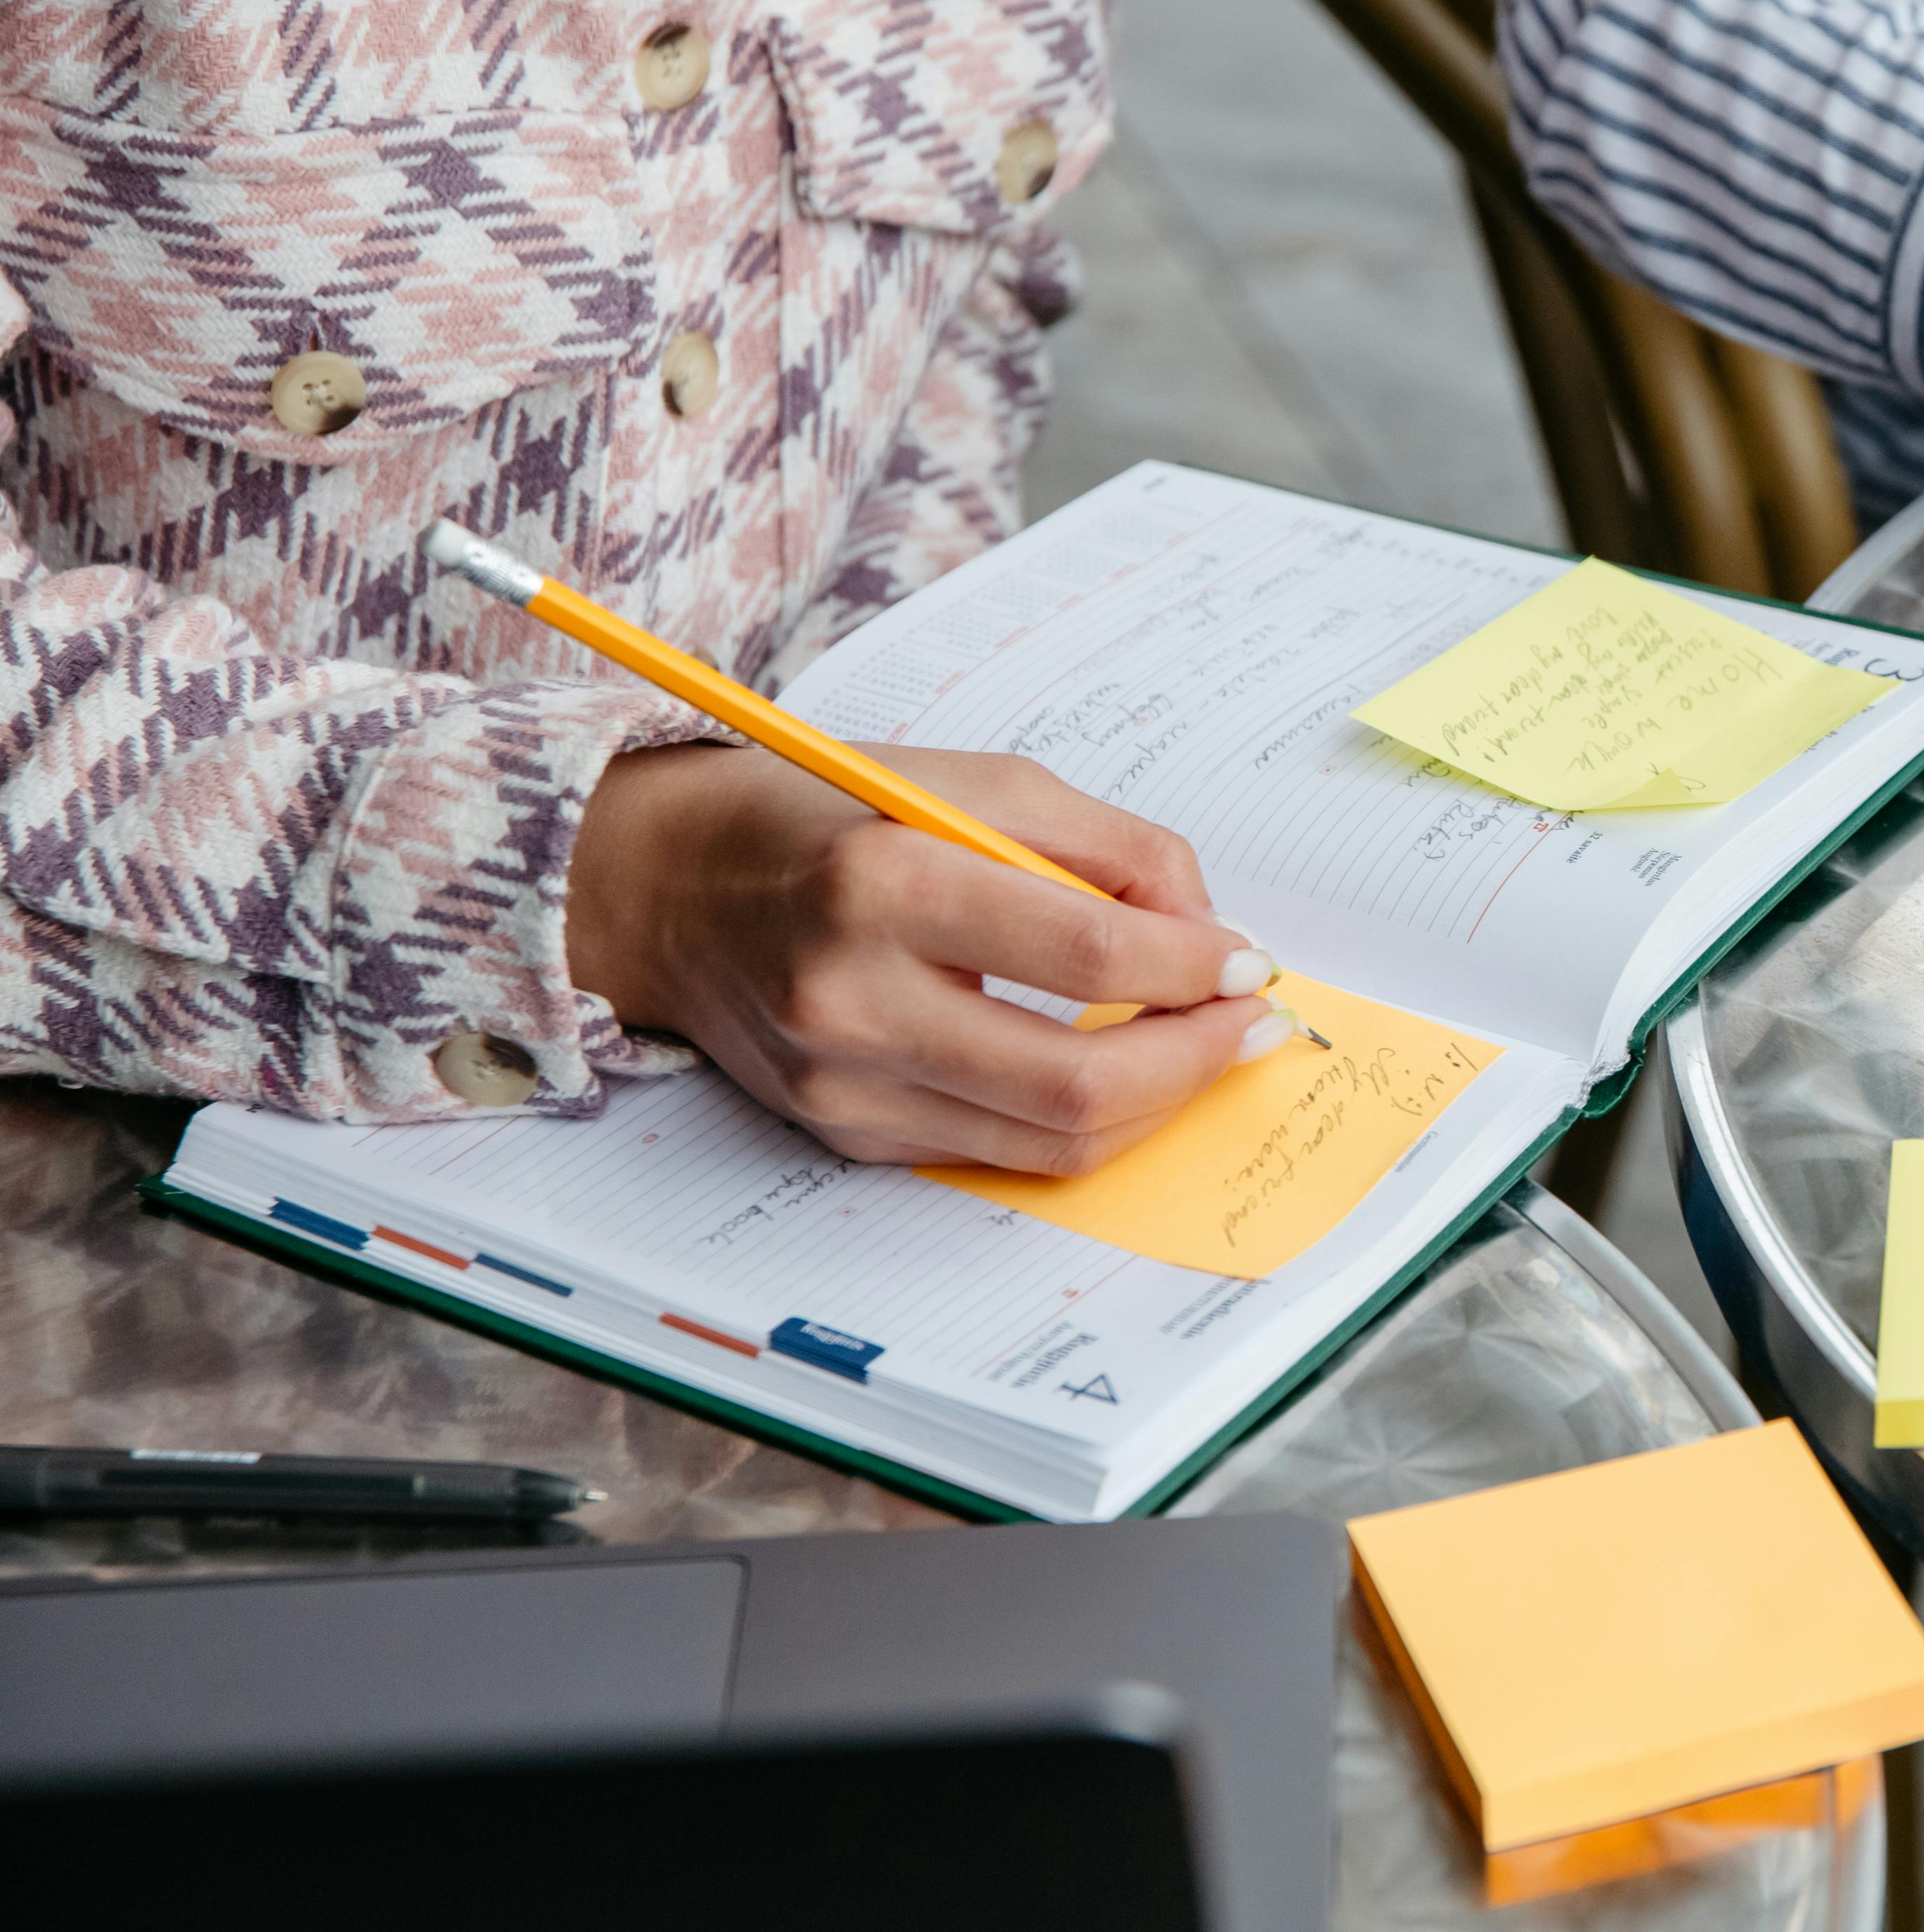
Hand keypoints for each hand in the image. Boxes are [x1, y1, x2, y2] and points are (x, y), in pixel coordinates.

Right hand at [567, 744, 1291, 1170]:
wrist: (662, 885)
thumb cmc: (829, 815)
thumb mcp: (977, 782)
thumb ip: (1110, 849)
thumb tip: (1210, 932)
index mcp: (881, 884)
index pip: (1089, 956)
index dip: (1195, 966)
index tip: (1249, 960)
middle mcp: (850, 1000)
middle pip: (1077, 1082)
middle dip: (1196, 1059)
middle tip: (1252, 1023)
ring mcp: (841, 1085)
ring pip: (1048, 1140)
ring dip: (1157, 1102)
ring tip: (1207, 1048)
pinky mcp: (844, 1133)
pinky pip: (998, 1150)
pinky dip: (1082, 1119)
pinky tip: (1123, 1069)